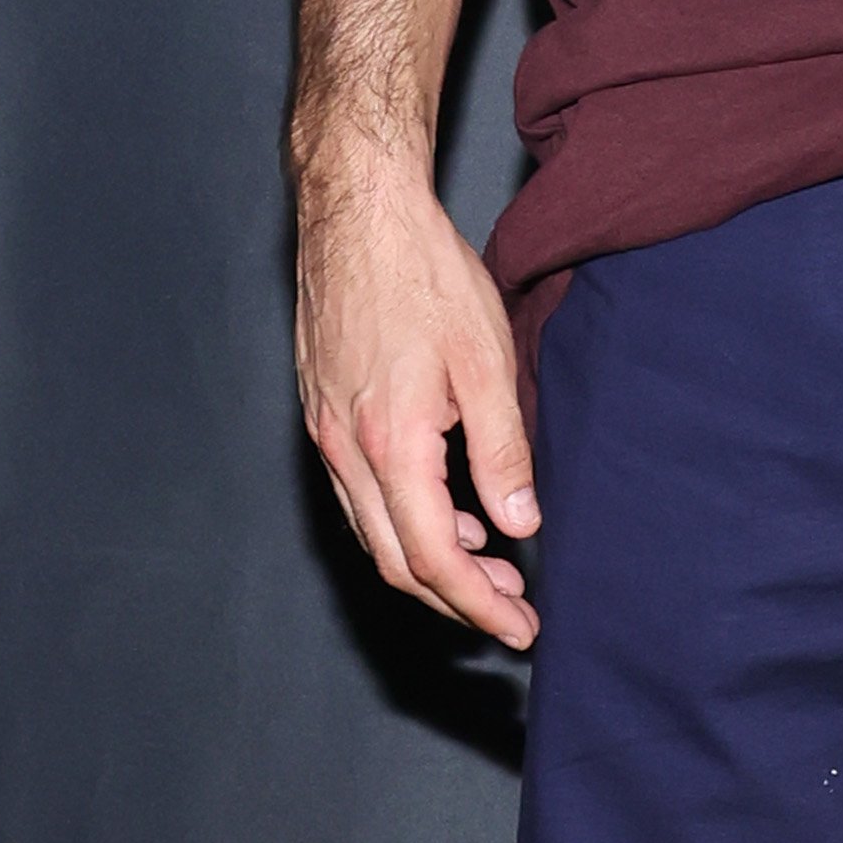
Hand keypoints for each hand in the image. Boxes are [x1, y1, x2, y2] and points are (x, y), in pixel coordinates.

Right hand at [294, 141, 540, 649]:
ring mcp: (324, 434)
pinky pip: (358, 495)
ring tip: (490, 562)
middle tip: (513, 609)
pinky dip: (402, 520)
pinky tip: (445, 507)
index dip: (480, 606)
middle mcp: (345, 452)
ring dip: (429, 560)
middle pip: (396, 562)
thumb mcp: (486, 362)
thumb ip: (503, 452)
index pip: (435, 560)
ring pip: (372, 532)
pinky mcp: (321, 413)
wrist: (356, 212)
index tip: (521, 629)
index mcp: (390, 446)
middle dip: (457, 598)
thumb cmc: (423, 275)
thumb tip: (520, 523)